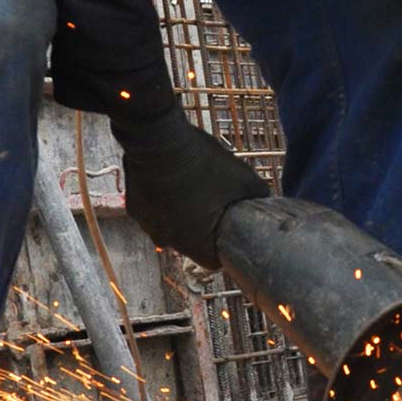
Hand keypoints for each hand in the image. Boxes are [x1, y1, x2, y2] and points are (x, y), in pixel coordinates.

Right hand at [110, 102, 269, 268]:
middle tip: (210, 202)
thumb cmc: (202, 163)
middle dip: (201, 228)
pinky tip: (170, 181)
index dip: (223, 246)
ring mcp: (148, 226)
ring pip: (170, 227)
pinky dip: (161, 202)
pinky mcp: (134, 209)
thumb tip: (267, 200)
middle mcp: (168, 243)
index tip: (227, 229)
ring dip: (180, 215)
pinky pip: (153, 212)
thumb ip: (257, 195)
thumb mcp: (242, 177)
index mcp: (195, 246)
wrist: (158, 139)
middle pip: (191, 244)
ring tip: (189, 188)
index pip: (213, 262)